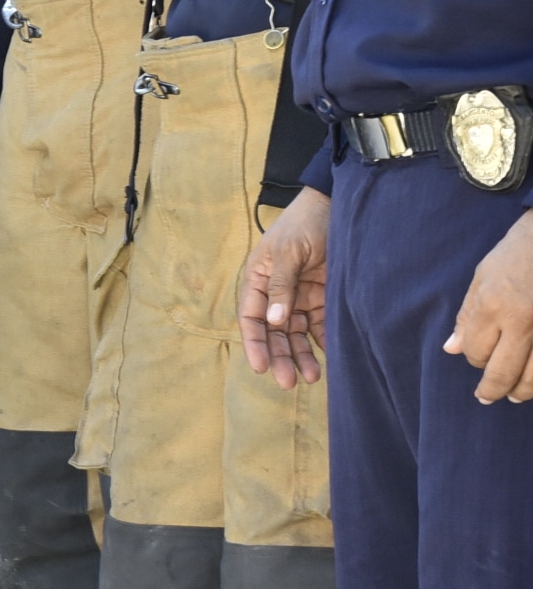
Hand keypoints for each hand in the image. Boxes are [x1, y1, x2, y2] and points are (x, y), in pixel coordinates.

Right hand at [237, 186, 329, 388]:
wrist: (338, 206)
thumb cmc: (304, 224)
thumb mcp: (288, 252)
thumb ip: (280, 286)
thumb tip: (274, 321)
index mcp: (257, 280)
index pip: (251, 318)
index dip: (254, 343)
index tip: (261, 367)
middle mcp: (275, 294)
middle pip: (273, 332)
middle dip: (279, 357)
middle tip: (287, 382)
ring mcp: (299, 297)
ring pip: (296, 334)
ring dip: (301, 356)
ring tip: (312, 377)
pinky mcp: (323, 298)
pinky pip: (320, 326)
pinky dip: (323, 343)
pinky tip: (330, 359)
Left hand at [445, 210, 532, 402]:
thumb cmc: (518, 253)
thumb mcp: (483, 277)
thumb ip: (468, 317)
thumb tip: (452, 350)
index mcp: (493, 306)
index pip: (476, 353)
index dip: (474, 358)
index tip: (477, 355)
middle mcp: (524, 321)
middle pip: (504, 373)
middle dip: (493, 390)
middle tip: (489, 397)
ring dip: (524, 391)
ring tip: (516, 394)